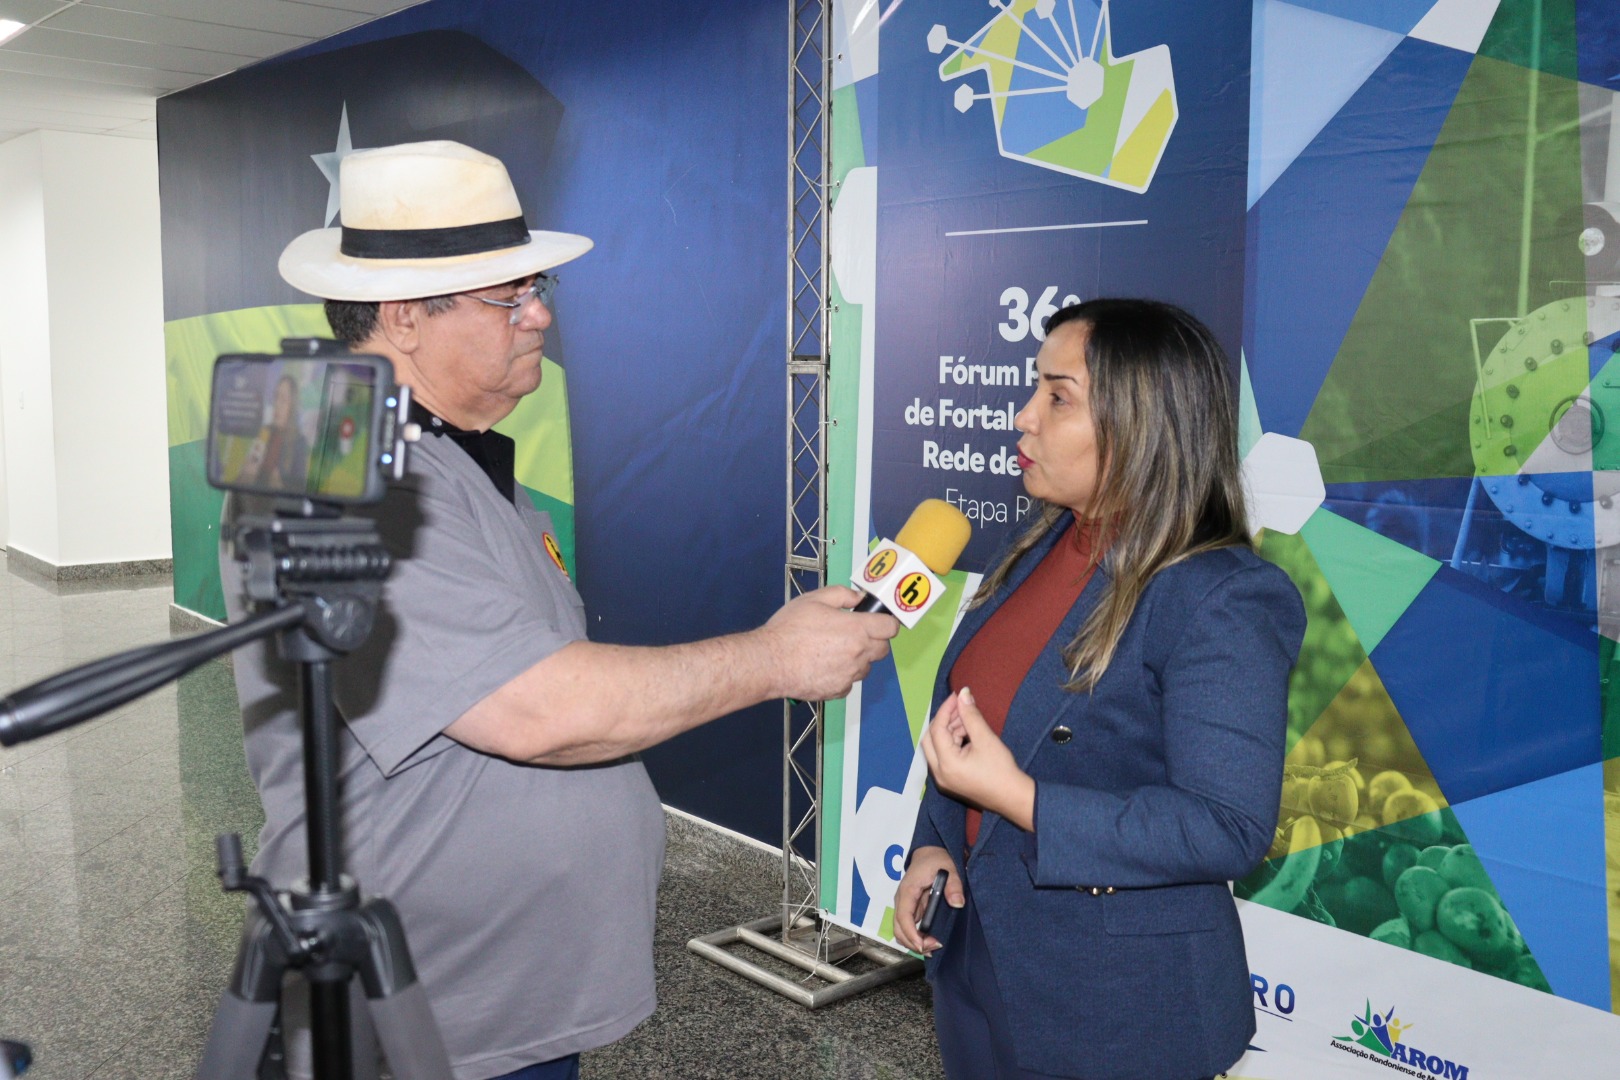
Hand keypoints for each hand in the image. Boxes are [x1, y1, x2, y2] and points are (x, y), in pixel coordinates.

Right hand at [758, 586, 898, 700]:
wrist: (770, 662)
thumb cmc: (789, 630)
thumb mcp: (814, 599)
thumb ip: (842, 595)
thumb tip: (858, 598)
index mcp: (856, 629)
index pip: (890, 628)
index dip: (887, 623)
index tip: (879, 621)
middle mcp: (858, 654)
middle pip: (883, 649)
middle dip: (874, 640)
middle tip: (854, 634)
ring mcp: (849, 675)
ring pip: (866, 667)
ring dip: (858, 658)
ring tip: (834, 650)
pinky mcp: (838, 690)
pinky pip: (850, 682)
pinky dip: (843, 675)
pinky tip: (824, 665)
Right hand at [892, 846, 962, 955]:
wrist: (930, 852)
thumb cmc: (936, 859)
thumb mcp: (949, 868)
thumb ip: (954, 886)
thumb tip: (957, 903)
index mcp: (908, 890)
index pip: (903, 916)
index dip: (911, 934)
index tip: (922, 945)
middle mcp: (902, 899)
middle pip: (898, 928)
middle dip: (913, 942)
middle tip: (934, 947)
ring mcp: (905, 905)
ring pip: (901, 930)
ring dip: (914, 941)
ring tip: (934, 946)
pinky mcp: (911, 908)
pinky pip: (908, 926)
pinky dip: (916, 937)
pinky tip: (930, 940)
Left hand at [919, 688, 1035, 829]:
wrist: (1013, 798)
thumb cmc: (1001, 769)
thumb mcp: (986, 739)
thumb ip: (971, 715)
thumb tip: (963, 693)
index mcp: (946, 763)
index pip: (937, 729)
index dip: (946, 710)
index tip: (957, 695)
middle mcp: (938, 773)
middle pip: (929, 739)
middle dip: (943, 721)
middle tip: (960, 708)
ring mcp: (943, 779)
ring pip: (936, 747)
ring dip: (948, 731)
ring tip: (967, 721)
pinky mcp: (950, 781)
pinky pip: (943, 756)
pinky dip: (951, 743)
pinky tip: (967, 735)